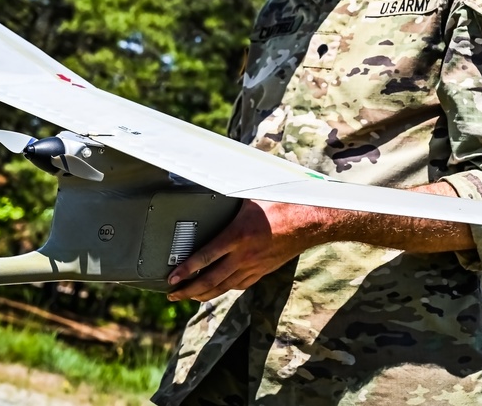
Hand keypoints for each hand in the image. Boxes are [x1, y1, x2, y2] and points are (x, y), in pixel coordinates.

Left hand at [166, 199, 323, 301]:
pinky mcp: (263, 270)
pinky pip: (240, 285)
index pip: (205, 258)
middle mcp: (244, 255)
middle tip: (172, 294)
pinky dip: (225, 289)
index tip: (172, 277)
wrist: (309, 222)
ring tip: (189, 296)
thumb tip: (211, 184)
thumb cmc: (281, 205)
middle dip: (188, 290)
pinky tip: (218, 289)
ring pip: (224, 287)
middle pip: (210, 280)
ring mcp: (254, 265)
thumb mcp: (250, 197)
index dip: (186, 270)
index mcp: (238, 235)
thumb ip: (229, 198)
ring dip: (204, 294)